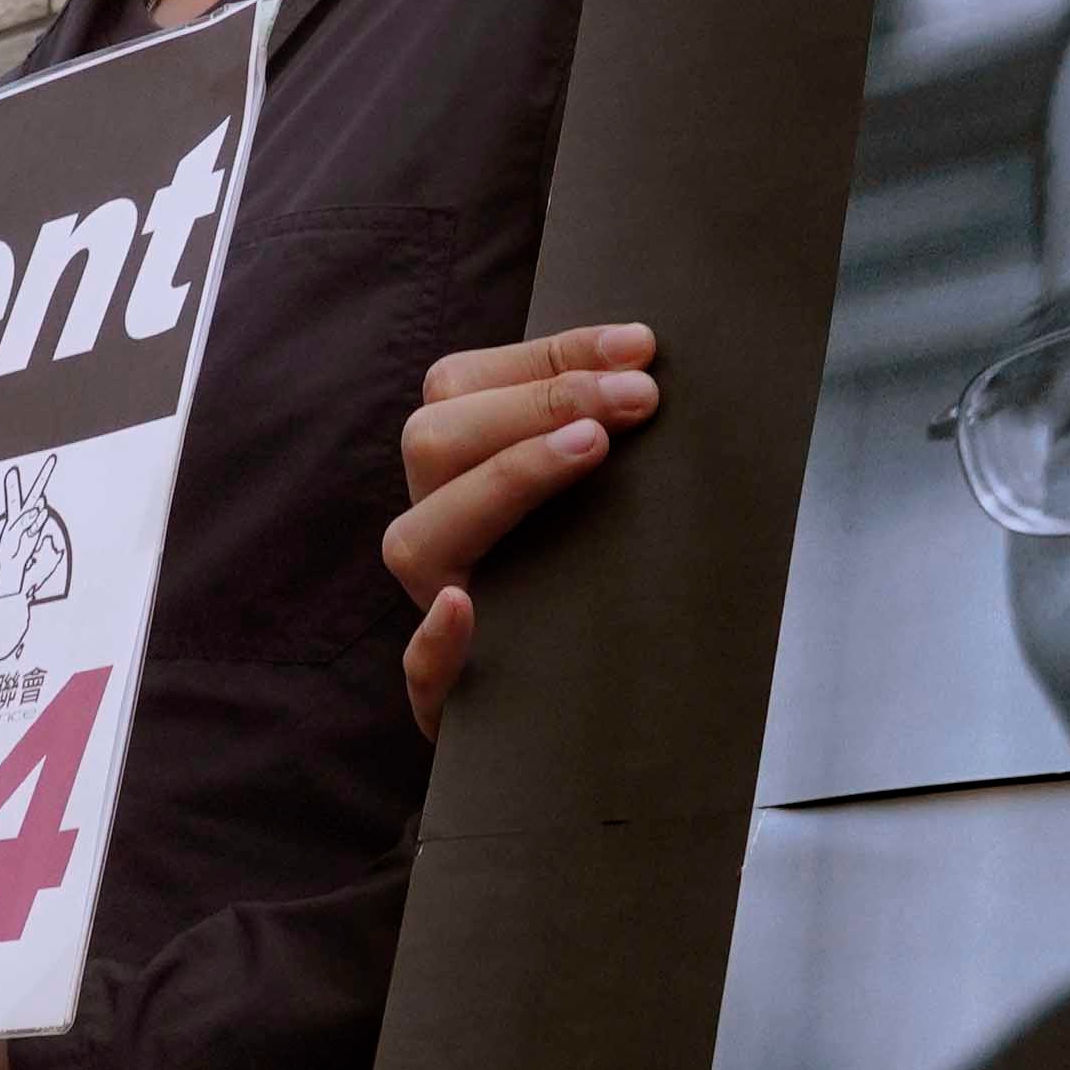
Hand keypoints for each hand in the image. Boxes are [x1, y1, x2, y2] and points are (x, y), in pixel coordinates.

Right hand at [386, 323, 659, 739]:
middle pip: (434, 443)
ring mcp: (436, 614)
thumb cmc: (603, 588)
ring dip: (502, 481)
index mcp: (459, 477)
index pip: (465, 386)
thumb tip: (653, 364)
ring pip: (417, 541)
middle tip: (638, 398)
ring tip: (589, 449)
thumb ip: (601, 436)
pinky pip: (419, 671)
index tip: (641, 346)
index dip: (552, 355)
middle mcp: (439, 539)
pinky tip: (465, 608)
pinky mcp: (450, 699)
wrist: (586, 722)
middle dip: (538, 404)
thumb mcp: (599, 503)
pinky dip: (435, 641)